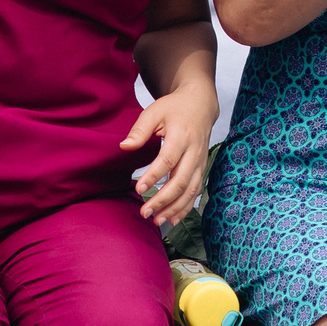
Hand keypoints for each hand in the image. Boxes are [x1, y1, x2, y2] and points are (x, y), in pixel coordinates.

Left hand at [121, 81, 215, 225]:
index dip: (153, 176)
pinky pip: (196, 192)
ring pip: (191, 190)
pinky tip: (173, 219)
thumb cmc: (174, 108)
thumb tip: (124, 147)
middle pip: (181, 180)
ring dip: (175, 208)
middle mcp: (194, 151)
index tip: (139, 189)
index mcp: (182, 136)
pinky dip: (186, 207)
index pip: (168, 160)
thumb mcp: (155, 111)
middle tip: (145, 212)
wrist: (200, 105)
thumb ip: (140, 130)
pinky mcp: (201, 169)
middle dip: (163, 200)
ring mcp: (200, 162)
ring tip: (157, 220)